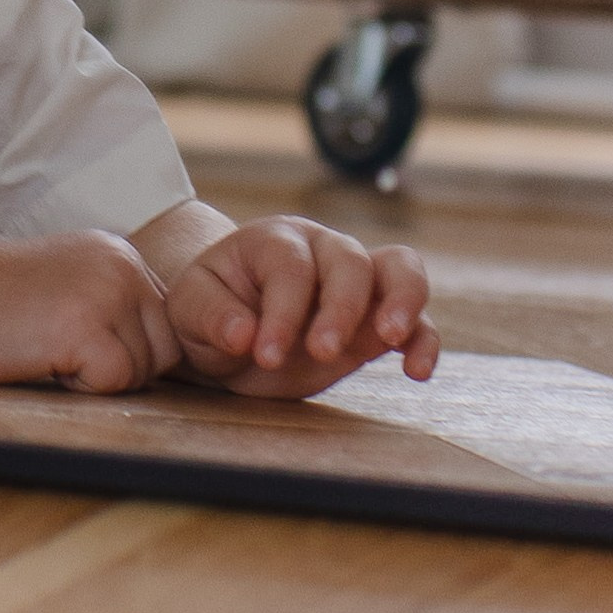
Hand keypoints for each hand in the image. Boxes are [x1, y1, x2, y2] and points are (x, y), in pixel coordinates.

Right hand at [0, 231, 181, 392]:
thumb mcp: (65, 281)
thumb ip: (112, 301)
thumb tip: (156, 352)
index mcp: (119, 252)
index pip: (164, 321)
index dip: (129, 349)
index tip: (79, 344)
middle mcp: (123, 265)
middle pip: (166, 349)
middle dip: (122, 365)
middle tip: (62, 349)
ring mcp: (108, 294)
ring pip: (143, 369)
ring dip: (98, 375)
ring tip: (48, 348)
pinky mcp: (88, 327)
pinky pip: (114, 383)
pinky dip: (80, 386)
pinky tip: (43, 359)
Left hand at [166, 215, 437, 398]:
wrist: (230, 329)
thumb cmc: (209, 310)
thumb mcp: (189, 310)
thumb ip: (212, 316)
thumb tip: (242, 334)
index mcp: (273, 241)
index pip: (290, 266)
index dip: (283, 310)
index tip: (265, 354)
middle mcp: (322, 251)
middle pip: (350, 260)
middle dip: (340, 307)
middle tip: (321, 352)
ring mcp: (356, 283)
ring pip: (400, 270)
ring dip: (403, 301)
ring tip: (392, 338)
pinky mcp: (376, 321)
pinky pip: (416, 320)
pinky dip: (423, 341)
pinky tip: (417, 371)